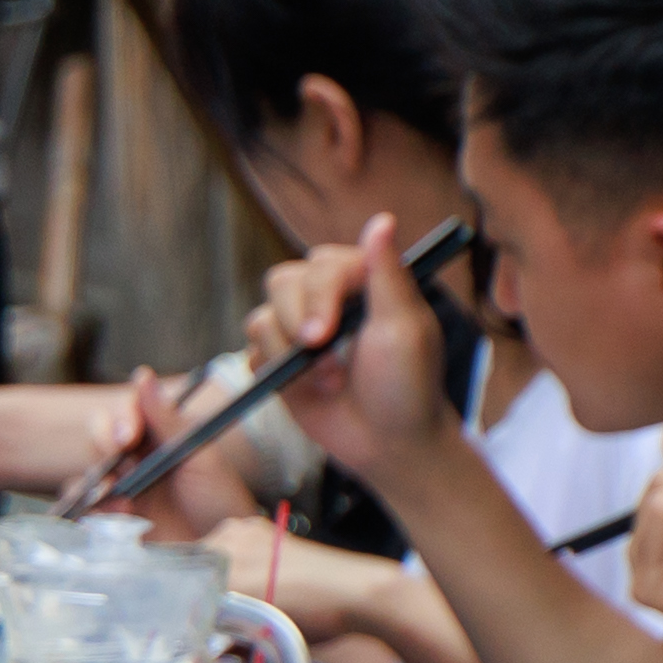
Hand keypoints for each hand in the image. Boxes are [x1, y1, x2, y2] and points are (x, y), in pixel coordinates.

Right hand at [252, 229, 455, 476]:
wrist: (388, 444)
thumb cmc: (408, 384)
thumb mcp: (405, 328)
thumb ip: (387, 274)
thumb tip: (382, 219)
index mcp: (363, 282)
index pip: (322, 264)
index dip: (319, 296)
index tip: (329, 332)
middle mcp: (329, 299)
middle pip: (283, 281)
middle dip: (298, 321)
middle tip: (322, 352)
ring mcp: (301, 329)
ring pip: (262, 317)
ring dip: (292, 355)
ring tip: (331, 380)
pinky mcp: (280, 361)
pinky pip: (253, 351)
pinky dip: (277, 372)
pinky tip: (310, 390)